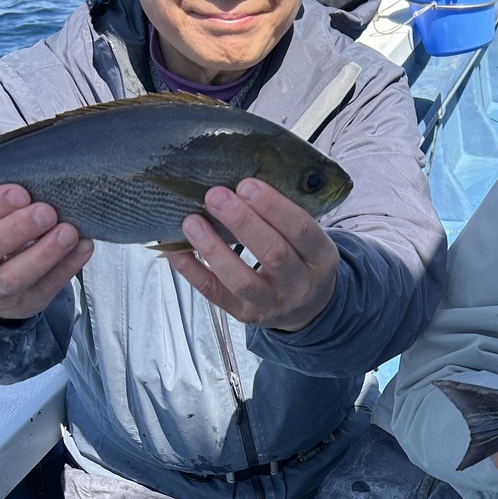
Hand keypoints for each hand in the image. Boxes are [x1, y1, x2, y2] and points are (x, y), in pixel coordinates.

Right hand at [0, 185, 92, 319]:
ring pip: (12, 278)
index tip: (21, 193)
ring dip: (44, 253)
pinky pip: (43, 290)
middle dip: (16, 229)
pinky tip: (83, 247)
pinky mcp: (19, 305)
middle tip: (47, 211)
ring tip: (69, 231)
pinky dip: (66, 268)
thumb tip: (36, 181)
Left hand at [170, 179, 339, 332]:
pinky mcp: (245, 314)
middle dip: (242, 222)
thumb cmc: (301, 259)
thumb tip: (238, 183)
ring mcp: (272, 304)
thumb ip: (284, 216)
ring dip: (213, 248)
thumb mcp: (309, 239)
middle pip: (273, 254)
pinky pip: (215, 294)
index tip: (247, 185)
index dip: (274, 207)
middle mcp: (300, 285)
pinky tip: (176, 249)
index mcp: (321, 259)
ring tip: (192, 221)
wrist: (307, 307)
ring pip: (241, 279)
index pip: (302, 231)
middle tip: (215, 195)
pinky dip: (192, 271)